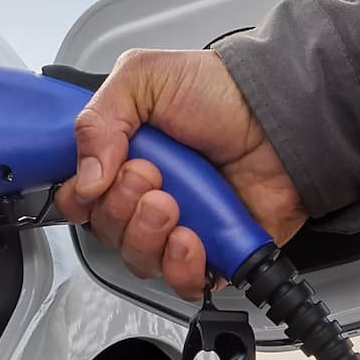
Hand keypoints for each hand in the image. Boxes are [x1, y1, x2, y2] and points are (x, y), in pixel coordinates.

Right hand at [54, 49, 306, 299]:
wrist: (282, 113)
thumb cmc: (220, 91)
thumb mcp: (143, 78)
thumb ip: (98, 120)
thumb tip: (85, 181)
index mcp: (121, 159)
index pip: (77, 199)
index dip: (82, 197)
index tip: (106, 175)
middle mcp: (144, 196)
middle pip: (104, 232)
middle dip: (121, 208)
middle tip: (152, 177)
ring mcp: (178, 226)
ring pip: (137, 259)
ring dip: (147, 236)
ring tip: (173, 207)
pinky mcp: (213, 252)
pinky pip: (182, 281)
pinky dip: (181, 267)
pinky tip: (192, 238)